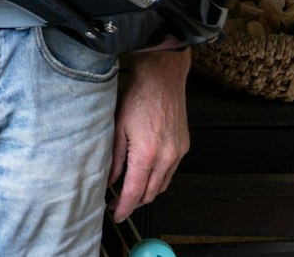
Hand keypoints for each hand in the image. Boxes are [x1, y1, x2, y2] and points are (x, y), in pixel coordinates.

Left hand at [109, 49, 189, 221]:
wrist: (162, 79)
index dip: (124, 207)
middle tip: (119, 202)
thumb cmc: (138, 97)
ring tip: (131, 189)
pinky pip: (171, 172)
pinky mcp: (184, 147)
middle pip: (151, 193)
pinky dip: (158, 178)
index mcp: (146, 154)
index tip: (116, 214)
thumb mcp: (117, 127)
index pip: (135, 192)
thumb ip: (113, 158)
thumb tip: (109, 181)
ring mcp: (178, 153)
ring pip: (162, 185)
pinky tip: (146, 172)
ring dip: (147, 192)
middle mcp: (166, 157)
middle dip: (135, 202)